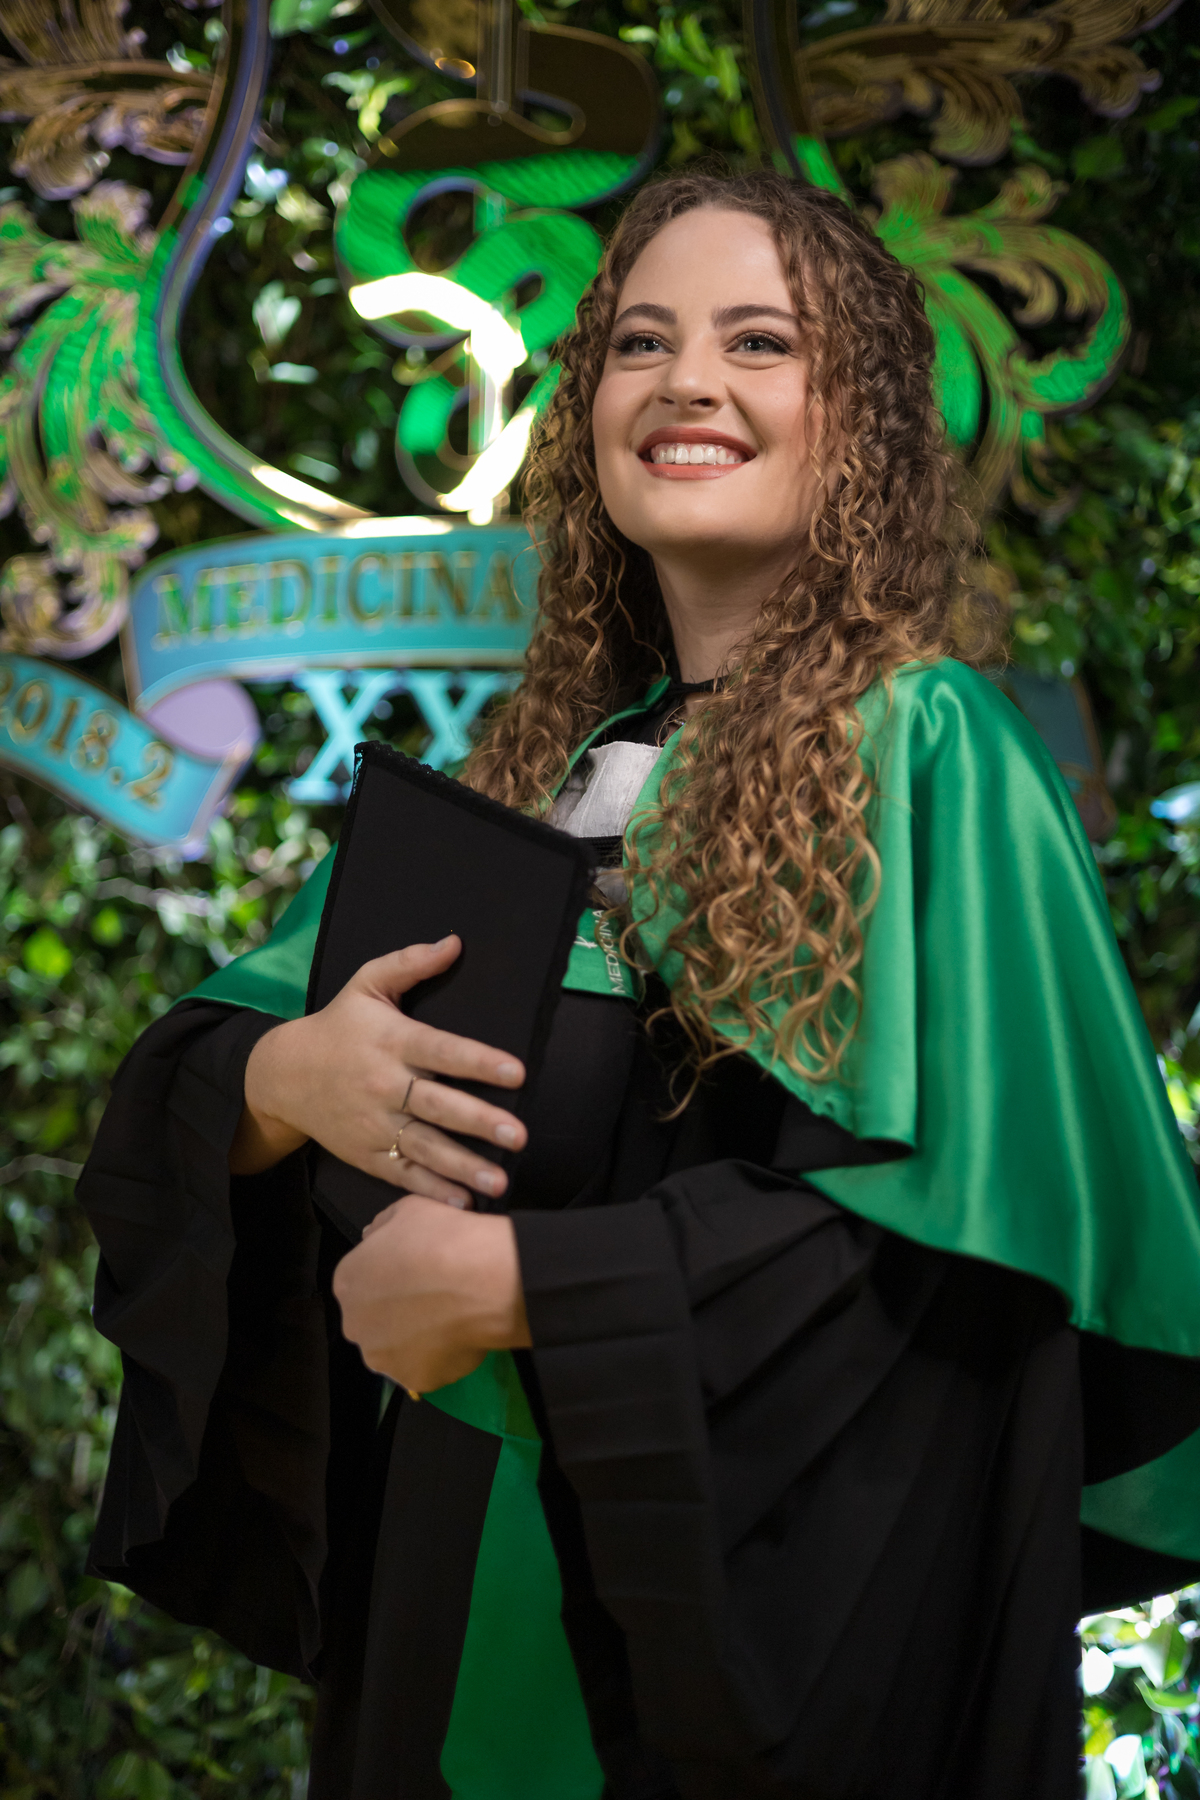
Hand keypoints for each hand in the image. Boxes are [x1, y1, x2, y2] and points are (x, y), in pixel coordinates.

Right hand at [229, 935, 526, 1205]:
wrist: (282, 1075)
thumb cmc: (338, 1026)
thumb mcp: (366, 984)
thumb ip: (410, 963)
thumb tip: (455, 942)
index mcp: (392, 1041)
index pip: (441, 1050)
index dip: (478, 1061)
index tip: (516, 1071)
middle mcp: (385, 1085)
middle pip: (438, 1106)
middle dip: (480, 1122)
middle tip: (519, 1135)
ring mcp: (374, 1124)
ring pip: (424, 1147)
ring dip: (463, 1166)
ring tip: (501, 1180)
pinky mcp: (366, 1154)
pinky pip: (403, 1174)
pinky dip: (431, 1190)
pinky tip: (463, 1201)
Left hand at [333, 1194, 530, 1391]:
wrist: (483, 1280)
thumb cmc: (443, 1240)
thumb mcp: (408, 1209)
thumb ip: (383, 1226)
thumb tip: (374, 1236)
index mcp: (348, 1282)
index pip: (360, 1282)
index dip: (389, 1276)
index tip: (415, 1272)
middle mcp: (356, 1324)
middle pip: (373, 1320)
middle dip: (395, 1311)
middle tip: (432, 1296)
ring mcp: (384, 1357)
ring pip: (395, 1348)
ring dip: (414, 1337)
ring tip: (448, 1318)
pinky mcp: (414, 1380)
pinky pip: (424, 1367)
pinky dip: (439, 1356)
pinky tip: (459, 1334)